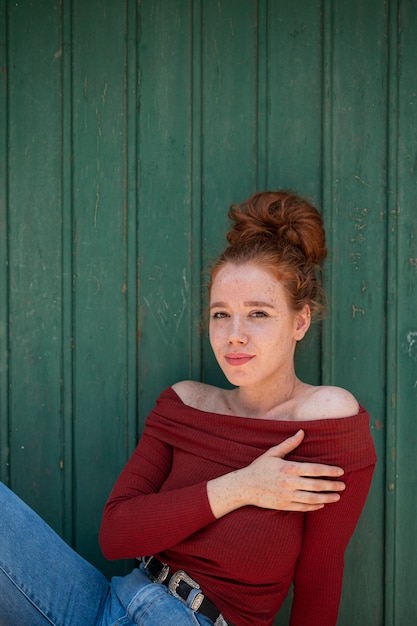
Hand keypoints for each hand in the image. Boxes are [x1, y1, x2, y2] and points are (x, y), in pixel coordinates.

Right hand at [207, 430, 344, 517]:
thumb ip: (289, 444)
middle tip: (343, 485)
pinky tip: (321, 505)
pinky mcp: (284, 505)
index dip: (329, 470)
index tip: (340, 471)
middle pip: (316, 485)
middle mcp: (289, 482)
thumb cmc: (259, 467)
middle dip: (332, 485)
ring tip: (337, 497)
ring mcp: (287, 495)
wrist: (244, 486)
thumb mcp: (272, 453)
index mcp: (288, 468)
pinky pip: (302, 507)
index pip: (314, 469)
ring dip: (326, 498)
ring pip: (312, 498)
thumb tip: (302, 432)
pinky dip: (314, 506)